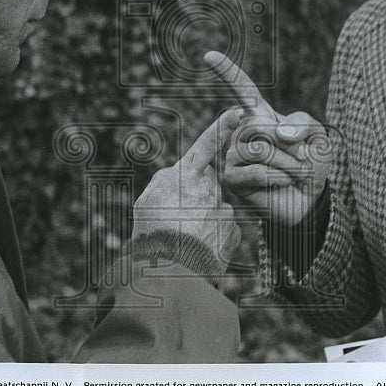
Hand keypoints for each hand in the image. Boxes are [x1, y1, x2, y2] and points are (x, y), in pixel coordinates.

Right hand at [132, 108, 243, 265]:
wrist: (169, 273)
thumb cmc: (151, 235)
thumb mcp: (146, 201)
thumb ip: (164, 181)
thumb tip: (176, 173)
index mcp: (185, 176)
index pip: (206, 145)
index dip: (222, 127)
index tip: (239, 112)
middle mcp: (209, 189)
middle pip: (208, 184)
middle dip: (198, 196)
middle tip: (178, 220)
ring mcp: (223, 210)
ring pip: (215, 208)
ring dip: (204, 219)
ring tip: (185, 240)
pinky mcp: (234, 231)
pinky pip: (224, 229)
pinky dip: (214, 237)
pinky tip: (199, 249)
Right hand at [205, 50, 331, 225]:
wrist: (310, 198)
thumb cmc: (311, 163)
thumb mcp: (318, 136)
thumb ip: (304, 125)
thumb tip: (279, 134)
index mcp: (261, 115)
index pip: (243, 88)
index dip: (227, 71)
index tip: (209, 55)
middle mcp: (242, 132)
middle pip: (257, 125)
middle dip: (289, 144)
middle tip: (303, 158)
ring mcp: (234, 155)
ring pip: (258, 149)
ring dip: (288, 163)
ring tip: (296, 173)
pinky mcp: (233, 179)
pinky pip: (256, 172)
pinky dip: (280, 178)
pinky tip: (284, 183)